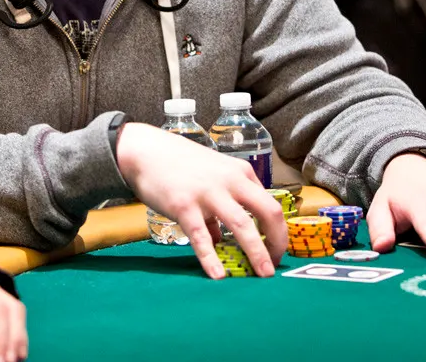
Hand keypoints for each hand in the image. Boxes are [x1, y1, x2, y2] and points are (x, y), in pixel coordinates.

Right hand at [116, 122, 286, 278]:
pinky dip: (211, 258)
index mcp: (241, 173)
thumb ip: (222, 206)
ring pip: (242, 225)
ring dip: (257, 252)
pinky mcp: (184, 206)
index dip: (278, 231)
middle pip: (267, 212)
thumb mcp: (212, 178)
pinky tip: (219, 275)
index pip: (270, 204)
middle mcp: (231, 181)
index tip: (276, 251)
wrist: (146, 151)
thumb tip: (221, 240)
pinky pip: (202, 236)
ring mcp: (208, 193)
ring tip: (263, 274)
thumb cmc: (181, 165)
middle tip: (276, 265)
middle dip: (277, 241)